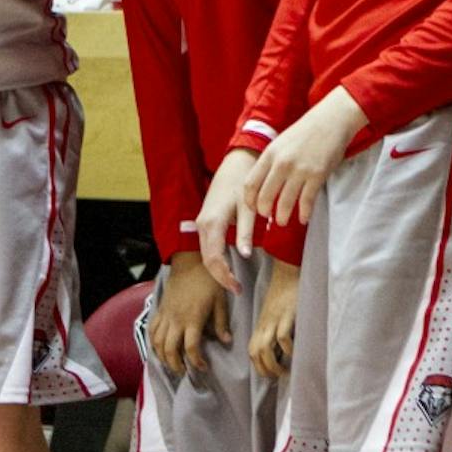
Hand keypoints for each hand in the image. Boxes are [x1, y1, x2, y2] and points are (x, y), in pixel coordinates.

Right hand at [147, 251, 230, 374]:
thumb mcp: (220, 300)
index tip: (203, 368)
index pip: (191, 348)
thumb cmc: (208, 279)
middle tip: (184, 371)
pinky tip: (159, 348)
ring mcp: (166, 314)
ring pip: (157, 342)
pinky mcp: (160, 308)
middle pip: (170, 350)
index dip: (196, 362)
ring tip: (171, 364)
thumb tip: (226, 341)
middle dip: (175, 365)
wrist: (189, 260)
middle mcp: (176, 319)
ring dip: (163, 357)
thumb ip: (221, 322)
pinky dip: (153, 342)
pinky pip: (152, 329)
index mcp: (193, 319)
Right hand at [196, 147, 260, 292]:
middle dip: (220, 277)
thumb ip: (246, 232)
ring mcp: (202, 223)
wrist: (235, 163)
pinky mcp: (206, 221)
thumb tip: (245, 255)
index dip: (224, 276)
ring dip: (217, 270)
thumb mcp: (248, 207)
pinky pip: (207, 246)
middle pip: (207, 260)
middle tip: (238, 289)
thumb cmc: (243, 182)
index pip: (213, 259)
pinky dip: (215, 259)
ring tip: (234, 282)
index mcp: (212, 222)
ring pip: (205, 254)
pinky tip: (228, 266)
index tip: (238, 288)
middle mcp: (203, 224)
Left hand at [247, 87, 366, 227]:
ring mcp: (300, 170)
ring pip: (285, 203)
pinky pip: (307, 201)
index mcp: (270, 154)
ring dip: (282, 217)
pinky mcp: (317, 175)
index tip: (252, 207)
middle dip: (264, 211)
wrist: (330, 121)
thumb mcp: (280, 144)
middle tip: (267, 217)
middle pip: (265, 196)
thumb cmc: (304, 134)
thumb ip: (270, 163)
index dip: (249, 200)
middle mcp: (282, 163)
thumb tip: (261, 187)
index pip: (250, 183)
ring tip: (283, 221)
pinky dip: (304, 213)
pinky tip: (303, 218)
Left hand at [249, 261, 297, 377]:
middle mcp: (265, 324)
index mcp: (261, 324)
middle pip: (255, 353)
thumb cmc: (284, 294)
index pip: (252, 351)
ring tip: (286, 373)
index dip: (258, 367)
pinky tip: (295, 354)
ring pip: (265, 348)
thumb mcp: (274, 314)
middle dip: (264, 370)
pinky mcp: (287, 314)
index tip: (270, 376)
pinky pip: (282, 337)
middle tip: (278, 378)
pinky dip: (288, 349)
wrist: (288, 271)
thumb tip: (281, 351)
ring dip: (273, 365)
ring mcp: (275, 319)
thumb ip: (274, 330)